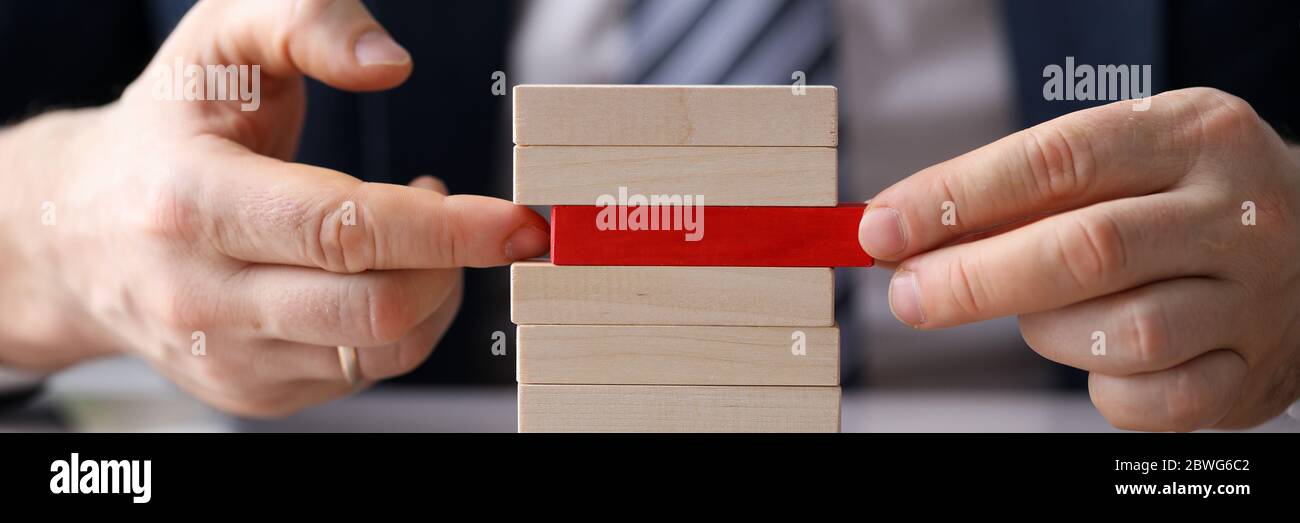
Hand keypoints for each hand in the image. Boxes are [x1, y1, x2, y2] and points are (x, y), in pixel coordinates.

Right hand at [0, 0, 548, 415]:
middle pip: (376, 307)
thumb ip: (304, 20)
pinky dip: (403, 320)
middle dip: (456, 265)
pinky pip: (365, 371)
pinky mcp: (251, 392)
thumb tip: (391, 63)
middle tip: (479, 220)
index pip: (343, 230)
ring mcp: (228, 357)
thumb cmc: (166, 128)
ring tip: (423, 233)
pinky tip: (382, 269)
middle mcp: (203, 294)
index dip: (446, 229)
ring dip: (437, 291)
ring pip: (381, 351)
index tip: (518, 222)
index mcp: (191, 201)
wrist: (73, 233)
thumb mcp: (217, 41)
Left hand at [859, 88, 1299, 430]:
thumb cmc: (1178, 200)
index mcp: (1190, 135)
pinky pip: (1150, 400)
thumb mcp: (1121, 160)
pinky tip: (1096, 357)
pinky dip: (1100, 388)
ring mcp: (1250, 298)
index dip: (956, 198)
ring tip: (1039, 315)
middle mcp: (1232, 211)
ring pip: (1120, 333)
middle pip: (1085, 251)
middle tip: (909, 294)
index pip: (1056, 161)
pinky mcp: (1251, 374)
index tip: (882, 228)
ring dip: (1047, 333)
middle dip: (975, 279)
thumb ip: (1022, 194)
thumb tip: (901, 234)